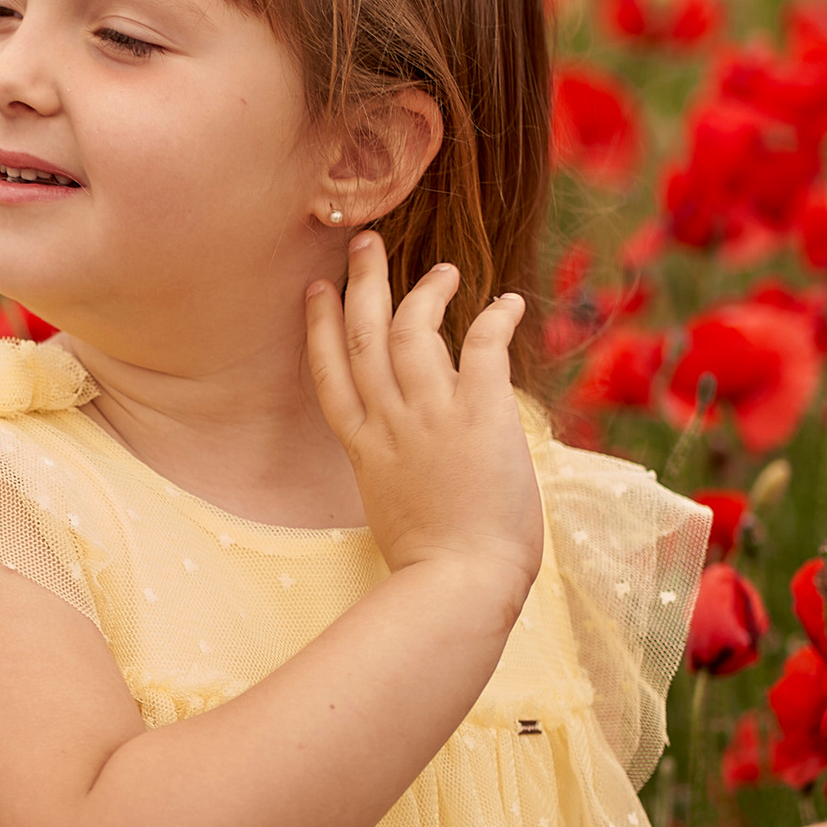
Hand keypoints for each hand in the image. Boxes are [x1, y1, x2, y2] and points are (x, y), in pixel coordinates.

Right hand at [304, 237, 543, 611]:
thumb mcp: (394, 510)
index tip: (318, 291)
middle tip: (366, 243)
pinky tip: (508, 303)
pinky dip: (494, 318)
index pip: (331, 375)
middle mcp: (390, 423)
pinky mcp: (480, 414)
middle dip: (362, 282)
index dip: (322, 327)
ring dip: (426, 291)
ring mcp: (432, 415)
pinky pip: (482, 347)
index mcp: (365, 449)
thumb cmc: (433, 566)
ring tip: (444, 269)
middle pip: (364, 335)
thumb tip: (414, 461)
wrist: (459, 584)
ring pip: (413, 329)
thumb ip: (396, 472)